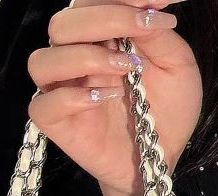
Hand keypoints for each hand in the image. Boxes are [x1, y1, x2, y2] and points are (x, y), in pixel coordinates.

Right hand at [26, 0, 201, 195]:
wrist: (160, 157)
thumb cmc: (166, 111)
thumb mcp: (176, 65)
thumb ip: (157, 33)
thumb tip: (147, 4)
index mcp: (100, 39)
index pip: (90, 3)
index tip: (157, 4)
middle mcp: (75, 61)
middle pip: (62, 24)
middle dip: (103, 18)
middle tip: (141, 29)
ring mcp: (63, 93)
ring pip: (41, 61)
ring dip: (84, 56)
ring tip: (124, 68)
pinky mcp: (58, 126)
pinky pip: (42, 106)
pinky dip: (71, 98)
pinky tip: (104, 98)